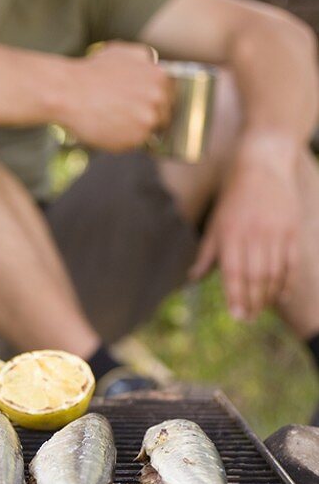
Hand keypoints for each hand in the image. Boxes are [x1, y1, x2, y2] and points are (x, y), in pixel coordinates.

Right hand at [62, 42, 173, 151]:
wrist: (69, 93)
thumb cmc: (92, 71)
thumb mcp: (123, 52)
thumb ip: (145, 58)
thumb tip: (154, 64)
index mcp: (161, 77)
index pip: (171, 96)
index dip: (156, 101)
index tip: (142, 104)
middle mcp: (159, 99)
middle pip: (163, 116)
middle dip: (147, 116)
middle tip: (125, 114)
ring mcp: (148, 121)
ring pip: (149, 132)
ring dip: (135, 130)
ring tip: (113, 120)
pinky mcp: (135, 140)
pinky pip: (134, 145)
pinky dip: (123, 141)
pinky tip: (107, 129)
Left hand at [190, 144, 301, 320]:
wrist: (262, 165)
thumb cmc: (232, 199)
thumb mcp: (214, 224)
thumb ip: (206, 254)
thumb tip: (193, 279)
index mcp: (230, 235)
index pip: (234, 274)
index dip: (235, 297)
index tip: (236, 316)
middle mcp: (253, 235)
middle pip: (255, 278)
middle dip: (252, 303)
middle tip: (248, 318)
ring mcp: (275, 233)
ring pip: (274, 274)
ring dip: (268, 296)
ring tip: (260, 309)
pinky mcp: (291, 230)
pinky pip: (290, 263)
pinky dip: (286, 282)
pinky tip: (281, 296)